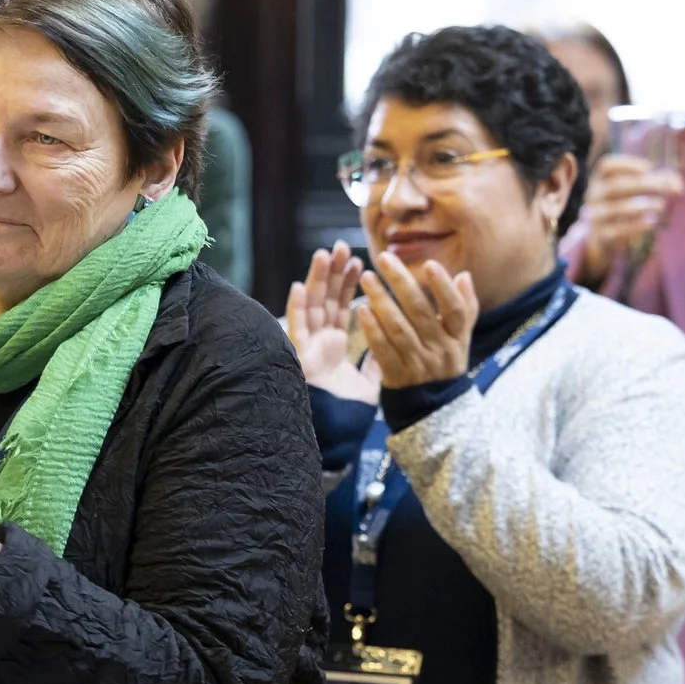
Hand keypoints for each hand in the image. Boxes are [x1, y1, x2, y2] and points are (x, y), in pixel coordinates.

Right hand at [286, 243, 376, 401]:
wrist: (333, 437)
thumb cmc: (347, 413)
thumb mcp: (370, 383)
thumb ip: (376, 361)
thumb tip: (388, 343)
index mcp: (334, 344)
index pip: (341, 306)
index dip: (347, 283)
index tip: (358, 261)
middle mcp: (319, 342)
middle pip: (325, 299)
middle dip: (332, 272)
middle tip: (340, 246)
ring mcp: (307, 348)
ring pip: (311, 307)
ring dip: (315, 280)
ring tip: (324, 254)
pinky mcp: (297, 359)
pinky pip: (296, 330)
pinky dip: (296, 309)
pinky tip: (298, 287)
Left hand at [355, 251, 478, 388]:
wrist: (434, 407)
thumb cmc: (446, 361)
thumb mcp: (461, 337)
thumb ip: (465, 306)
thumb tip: (464, 274)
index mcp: (458, 338)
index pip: (456, 310)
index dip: (443, 288)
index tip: (429, 264)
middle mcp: (440, 350)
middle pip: (420, 313)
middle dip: (401, 283)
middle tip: (384, 258)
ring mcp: (418, 364)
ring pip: (398, 329)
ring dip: (381, 301)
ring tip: (367, 278)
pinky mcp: (396, 376)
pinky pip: (382, 350)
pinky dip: (372, 330)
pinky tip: (361, 310)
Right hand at [574, 154, 683, 281]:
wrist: (601, 238)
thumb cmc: (623, 206)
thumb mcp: (634, 192)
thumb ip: (658, 183)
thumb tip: (679, 186)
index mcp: (600, 179)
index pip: (606, 166)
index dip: (626, 164)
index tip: (649, 168)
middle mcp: (593, 195)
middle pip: (616, 185)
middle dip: (643, 185)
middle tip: (667, 187)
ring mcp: (595, 215)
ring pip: (615, 208)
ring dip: (642, 206)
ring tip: (661, 205)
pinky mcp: (601, 235)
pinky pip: (616, 230)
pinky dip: (634, 226)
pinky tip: (650, 223)